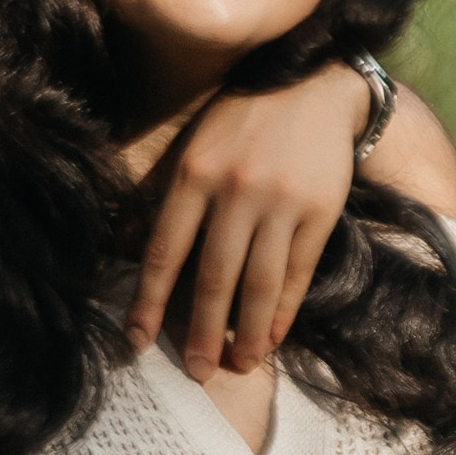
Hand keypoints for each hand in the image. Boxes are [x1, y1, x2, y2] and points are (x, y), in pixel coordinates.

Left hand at [129, 68, 365, 380]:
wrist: (315, 82)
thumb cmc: (243, 118)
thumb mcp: (195, 145)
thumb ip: (171, 196)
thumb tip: (135, 253)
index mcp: (194, 174)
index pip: (165, 251)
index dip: (148, 302)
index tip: (136, 343)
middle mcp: (235, 190)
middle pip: (213, 277)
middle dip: (202, 331)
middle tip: (197, 372)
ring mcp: (280, 201)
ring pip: (258, 282)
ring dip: (246, 332)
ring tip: (238, 365)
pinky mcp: (319, 210)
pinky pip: (297, 271)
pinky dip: (283, 309)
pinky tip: (271, 335)